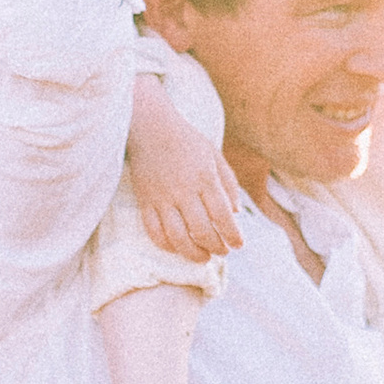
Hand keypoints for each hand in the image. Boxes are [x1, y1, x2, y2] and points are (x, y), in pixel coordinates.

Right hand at [128, 71, 242, 258]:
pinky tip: (178, 247)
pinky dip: (167, 245)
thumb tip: (235, 212)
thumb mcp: (214, 155)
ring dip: (193, 253)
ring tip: (203, 257)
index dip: (233, 235)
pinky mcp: (145, 201)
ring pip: (177, 237)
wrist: (150, 126)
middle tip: (223, 251)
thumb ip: (228, 183)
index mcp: (205, 178)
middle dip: (216, 247)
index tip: (238, 245)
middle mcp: (183, 190)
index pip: (222, 215)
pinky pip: (154, 231)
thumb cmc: (186, 141)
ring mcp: (162, 198)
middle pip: (202, 230)